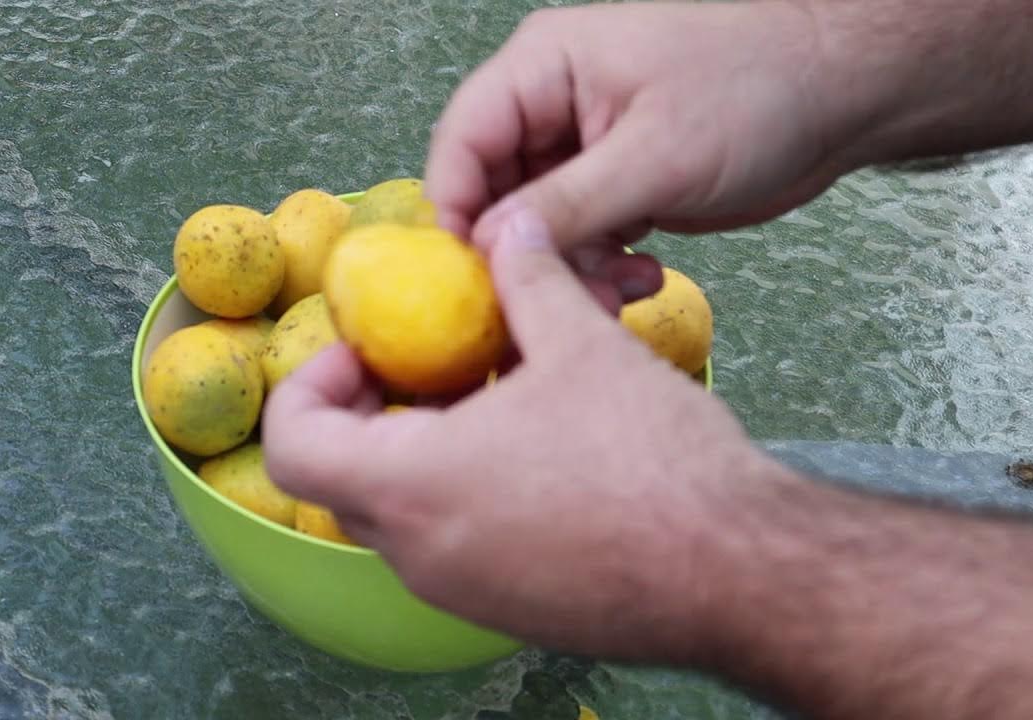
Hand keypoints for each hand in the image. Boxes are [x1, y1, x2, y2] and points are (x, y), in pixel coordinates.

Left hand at [264, 207, 790, 660]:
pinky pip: (452, 549)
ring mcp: (461, 592)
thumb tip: (513, 222)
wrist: (738, 571)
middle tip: (425, 367)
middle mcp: (419, 553)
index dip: (312, 384)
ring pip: (400, 517)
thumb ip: (528, 276)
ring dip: (419, 453)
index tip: (370, 352)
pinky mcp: (508, 611)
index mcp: (411, 484)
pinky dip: (462, 496)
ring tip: (490, 401)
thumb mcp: (581, 345)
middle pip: (340, 480)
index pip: (293, 443)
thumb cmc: (650, 459)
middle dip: (368, 413)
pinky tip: (535, 455)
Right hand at [425, 1, 857, 253]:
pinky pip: (578, 239)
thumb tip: (492, 245)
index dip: (454, 208)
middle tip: (553, 298)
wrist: (838, 97)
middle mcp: (553, 106)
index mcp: (546, 67)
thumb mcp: (655, 155)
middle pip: (493, 192)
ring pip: (537, 227)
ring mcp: (583, 148)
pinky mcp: (615, 185)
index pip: (463, 140)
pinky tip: (640, 277)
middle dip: (521, 253)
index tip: (468, 273)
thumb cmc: (759, 90)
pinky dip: (600, 268)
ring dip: (569, 270)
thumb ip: (567, 203)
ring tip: (617, 288)